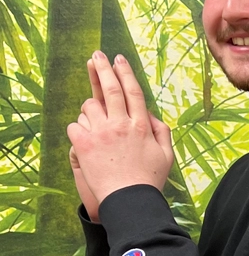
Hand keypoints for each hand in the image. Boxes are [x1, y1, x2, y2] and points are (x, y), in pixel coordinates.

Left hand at [66, 51, 173, 202]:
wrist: (129, 200)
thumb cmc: (149, 180)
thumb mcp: (167, 155)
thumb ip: (162, 131)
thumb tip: (153, 115)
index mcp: (142, 125)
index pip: (133, 91)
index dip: (125, 73)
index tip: (118, 59)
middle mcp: (122, 124)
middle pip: (110, 89)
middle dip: (103, 69)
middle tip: (96, 55)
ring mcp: (102, 133)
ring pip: (90, 106)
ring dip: (90, 107)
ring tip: (94, 117)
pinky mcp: (84, 144)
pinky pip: (75, 125)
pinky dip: (78, 127)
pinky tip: (84, 136)